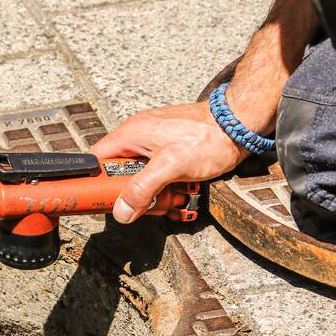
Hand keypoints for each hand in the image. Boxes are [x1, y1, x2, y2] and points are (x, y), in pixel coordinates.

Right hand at [89, 102, 246, 223]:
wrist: (240, 124)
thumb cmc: (209, 137)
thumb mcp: (171, 166)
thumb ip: (142, 189)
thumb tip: (121, 210)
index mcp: (130, 134)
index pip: (96, 161)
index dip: (97, 184)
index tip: (107, 201)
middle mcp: (138, 136)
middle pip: (119, 175)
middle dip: (135, 195)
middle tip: (153, 202)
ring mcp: (154, 143)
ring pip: (141, 178)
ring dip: (156, 193)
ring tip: (175, 195)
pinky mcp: (170, 149)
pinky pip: (158, 174)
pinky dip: (168, 186)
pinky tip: (182, 190)